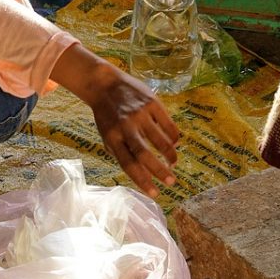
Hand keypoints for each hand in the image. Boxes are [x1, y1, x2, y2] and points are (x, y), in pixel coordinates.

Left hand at [86, 70, 178, 196]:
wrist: (104, 84)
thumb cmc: (107, 116)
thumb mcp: (106, 134)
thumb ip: (120, 151)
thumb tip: (142, 172)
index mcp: (112, 137)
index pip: (128, 164)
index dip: (142, 180)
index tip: (155, 194)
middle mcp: (126, 127)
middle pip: (145, 154)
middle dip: (160, 171)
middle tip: (171, 183)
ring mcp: (140, 114)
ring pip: (160, 141)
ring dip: (170, 156)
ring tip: (173, 164)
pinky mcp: (152, 103)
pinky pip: (168, 125)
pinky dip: (173, 138)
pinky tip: (174, 145)